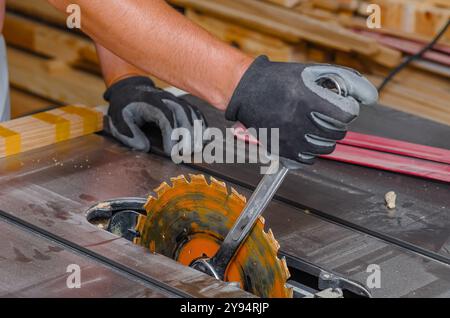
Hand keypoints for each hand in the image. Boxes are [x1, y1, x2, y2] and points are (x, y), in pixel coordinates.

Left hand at [104, 76, 205, 155]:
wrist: (129, 89)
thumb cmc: (124, 107)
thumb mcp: (118, 120)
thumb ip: (128, 134)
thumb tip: (144, 147)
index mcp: (151, 102)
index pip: (167, 117)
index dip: (172, 135)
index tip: (171, 152)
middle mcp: (167, 99)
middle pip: (184, 114)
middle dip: (187, 134)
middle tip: (185, 153)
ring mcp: (176, 100)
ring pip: (192, 114)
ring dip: (196, 132)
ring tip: (195, 149)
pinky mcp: (181, 104)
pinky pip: (196, 114)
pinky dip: (201, 126)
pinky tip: (201, 139)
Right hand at [226, 56, 377, 163]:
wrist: (246, 90)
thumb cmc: (281, 79)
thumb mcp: (314, 71)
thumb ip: (348, 81)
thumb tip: (372, 98)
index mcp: (307, 99)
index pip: (347, 114)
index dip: (347, 108)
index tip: (340, 104)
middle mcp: (298, 120)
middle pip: (338, 132)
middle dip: (336, 122)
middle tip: (323, 113)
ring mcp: (289, 138)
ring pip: (326, 147)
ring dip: (325, 137)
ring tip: (313, 124)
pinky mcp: (282, 150)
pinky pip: (309, 158)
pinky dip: (311, 149)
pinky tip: (303, 135)